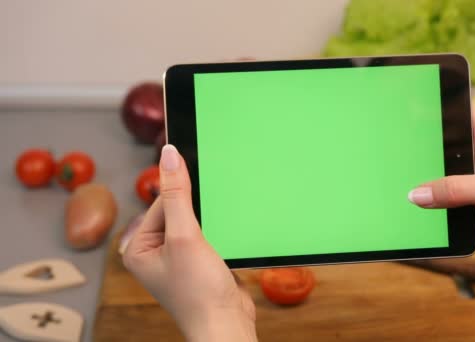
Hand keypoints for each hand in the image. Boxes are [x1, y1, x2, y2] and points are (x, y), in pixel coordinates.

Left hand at [122, 145, 256, 341]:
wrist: (226, 324)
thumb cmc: (198, 292)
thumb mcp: (185, 236)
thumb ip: (177, 194)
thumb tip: (168, 155)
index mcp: (139, 249)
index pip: (160, 204)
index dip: (180, 194)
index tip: (198, 177)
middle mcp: (155, 254)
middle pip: (176, 212)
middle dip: (196, 211)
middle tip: (208, 221)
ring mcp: (177, 260)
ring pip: (194, 223)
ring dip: (209, 222)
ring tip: (215, 236)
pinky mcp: (198, 264)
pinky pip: (206, 237)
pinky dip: (217, 233)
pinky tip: (224, 239)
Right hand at [408, 111, 474, 317]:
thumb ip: (457, 189)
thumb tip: (419, 193)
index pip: (461, 117)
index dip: (438, 115)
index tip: (409, 118)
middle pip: (449, 153)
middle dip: (429, 158)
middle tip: (403, 160)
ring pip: (448, 182)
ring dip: (434, 187)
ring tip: (408, 187)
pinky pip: (453, 207)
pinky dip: (441, 210)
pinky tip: (424, 211)